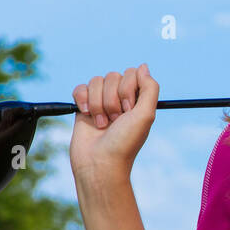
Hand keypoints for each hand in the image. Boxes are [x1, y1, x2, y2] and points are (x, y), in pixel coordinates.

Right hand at [69, 64, 158, 184]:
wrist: (99, 163)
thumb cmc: (124, 143)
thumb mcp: (146, 115)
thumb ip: (150, 88)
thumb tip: (143, 66)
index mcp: (136, 100)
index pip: (132, 73)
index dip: (128, 89)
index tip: (129, 110)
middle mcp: (119, 99)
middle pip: (113, 76)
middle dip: (112, 99)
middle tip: (115, 120)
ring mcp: (100, 102)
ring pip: (96, 82)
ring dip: (98, 104)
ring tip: (102, 123)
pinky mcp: (83, 107)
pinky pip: (80, 88)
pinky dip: (82, 100)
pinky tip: (87, 116)